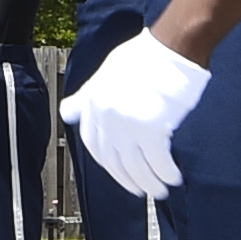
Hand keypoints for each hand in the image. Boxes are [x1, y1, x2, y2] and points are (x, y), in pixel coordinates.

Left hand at [63, 34, 207, 198]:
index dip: (107, 164)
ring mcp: (128, 125)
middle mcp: (107, 117)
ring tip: (160, 190)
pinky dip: (166, 173)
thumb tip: (68, 112)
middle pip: (114, 160)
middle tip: (141, 190)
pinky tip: (173, 177)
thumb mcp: (105, 74)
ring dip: (150, 183)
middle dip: (128, 179)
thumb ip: (86, 97)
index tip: (119, 174)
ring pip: (136, 166)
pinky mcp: (152, 129)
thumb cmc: (144, 57)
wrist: (171, 49)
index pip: (94, 145)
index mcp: (94, 105)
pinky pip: (158, 161)